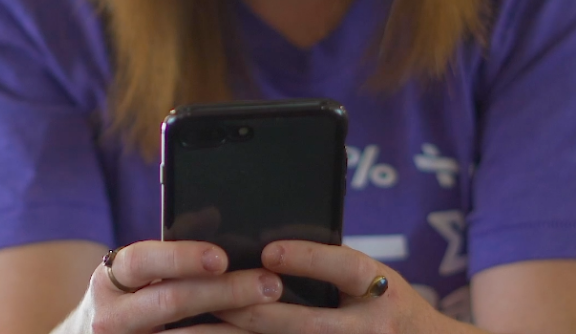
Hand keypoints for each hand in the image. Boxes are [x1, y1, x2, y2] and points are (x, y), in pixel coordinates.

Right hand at [77, 240, 282, 333]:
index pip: (142, 262)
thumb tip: (213, 216)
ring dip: (237, 326)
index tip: (221, 258)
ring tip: (275, 315)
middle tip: (269, 285)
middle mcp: (115, 317)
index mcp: (111, 279)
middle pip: (173, 302)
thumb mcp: (141, 269)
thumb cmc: (133, 294)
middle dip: (226, 292)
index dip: (181, 258)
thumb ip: (173, 244)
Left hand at [213, 240, 451, 333]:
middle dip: (249, 309)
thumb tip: (264, 249)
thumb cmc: (388, 307)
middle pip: (303, 323)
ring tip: (187, 333)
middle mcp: (369, 329)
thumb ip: (331, 268)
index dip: (309, 258)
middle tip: (203, 296)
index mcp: (381, 291)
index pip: (346, 269)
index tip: (268, 251)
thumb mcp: (376, 280)